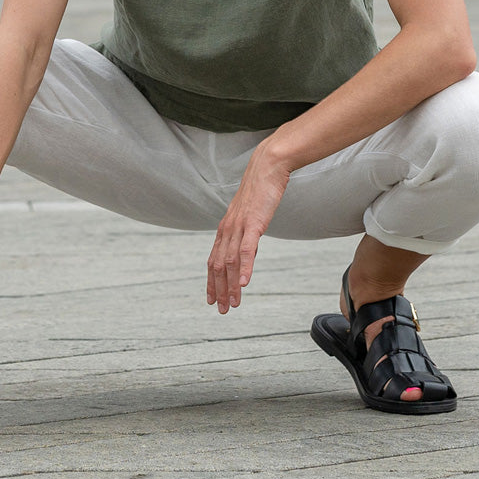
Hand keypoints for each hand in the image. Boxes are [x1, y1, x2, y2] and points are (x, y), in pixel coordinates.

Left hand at [206, 141, 290, 313]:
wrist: (268, 167)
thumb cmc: (260, 190)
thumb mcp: (250, 214)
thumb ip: (246, 232)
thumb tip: (247, 247)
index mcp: (226, 228)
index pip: (214, 259)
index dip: (211, 281)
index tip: (211, 299)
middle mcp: (227, 229)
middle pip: (219, 265)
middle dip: (219, 289)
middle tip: (221, 311)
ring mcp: (239, 226)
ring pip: (231, 262)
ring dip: (231, 285)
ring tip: (233, 304)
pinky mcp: (253, 223)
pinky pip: (247, 249)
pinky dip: (244, 268)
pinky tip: (245, 284)